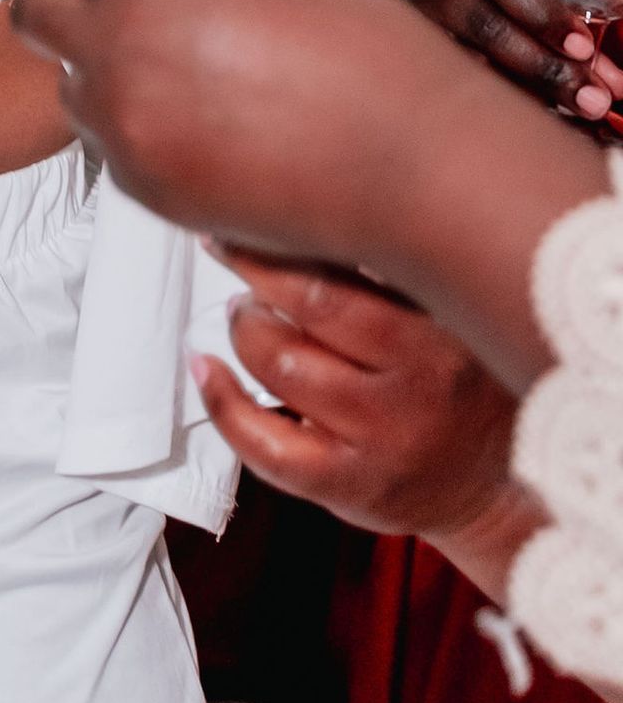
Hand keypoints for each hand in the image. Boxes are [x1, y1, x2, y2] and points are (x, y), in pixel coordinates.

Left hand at [13, 0, 607, 393]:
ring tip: (167, 63)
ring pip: (70, 85)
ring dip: (99, 66)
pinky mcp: (148, 191)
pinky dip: (135, 126)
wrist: (419, 169)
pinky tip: (195, 118)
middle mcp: (121, 56)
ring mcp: (128, 132)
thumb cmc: (372, 61)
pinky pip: (111, 146)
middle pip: (35, 10)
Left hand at [192, 249, 523, 568]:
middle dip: (257, 274)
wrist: (495, 491)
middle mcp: (417, 385)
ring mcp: (382, 440)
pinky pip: (264, 444)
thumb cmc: (457, 388)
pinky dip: (221, 400)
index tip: (241, 220)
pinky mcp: (350, 487)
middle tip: (239, 261)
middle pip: (312, 307)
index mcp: (442, 332)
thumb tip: (305, 211)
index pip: (347, 270)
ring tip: (247, 319)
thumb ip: (394, 275)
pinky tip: (207, 370)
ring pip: (280, 366)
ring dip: (244, 330)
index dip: (277, 241)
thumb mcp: (452, 322)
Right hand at [362, 0, 619, 118]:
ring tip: (575, 112)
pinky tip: (537, 118)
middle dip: (543, 66)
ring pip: (468, 63)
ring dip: (527, 94)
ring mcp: (410, 17)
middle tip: (592, 98)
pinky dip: (501, 102)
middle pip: (485, 26)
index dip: (543, 13)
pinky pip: (456, 83)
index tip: (583, 48)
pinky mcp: (407, 52)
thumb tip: (611, 31)